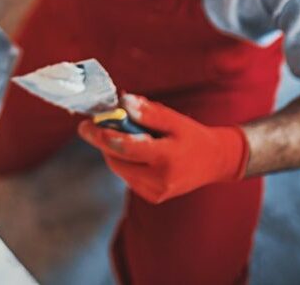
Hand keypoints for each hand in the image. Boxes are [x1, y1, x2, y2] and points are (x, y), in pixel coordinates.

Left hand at [77, 94, 249, 203]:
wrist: (214, 162)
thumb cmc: (193, 137)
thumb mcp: (175, 120)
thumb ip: (149, 113)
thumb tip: (122, 102)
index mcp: (167, 159)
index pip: (126, 148)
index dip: (103, 136)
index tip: (86, 125)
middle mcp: (160, 180)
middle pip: (117, 160)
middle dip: (104, 141)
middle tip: (95, 124)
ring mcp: (155, 192)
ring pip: (119, 168)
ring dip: (114, 150)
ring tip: (124, 134)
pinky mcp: (152, 197)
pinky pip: (127, 176)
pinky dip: (125, 161)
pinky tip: (136, 151)